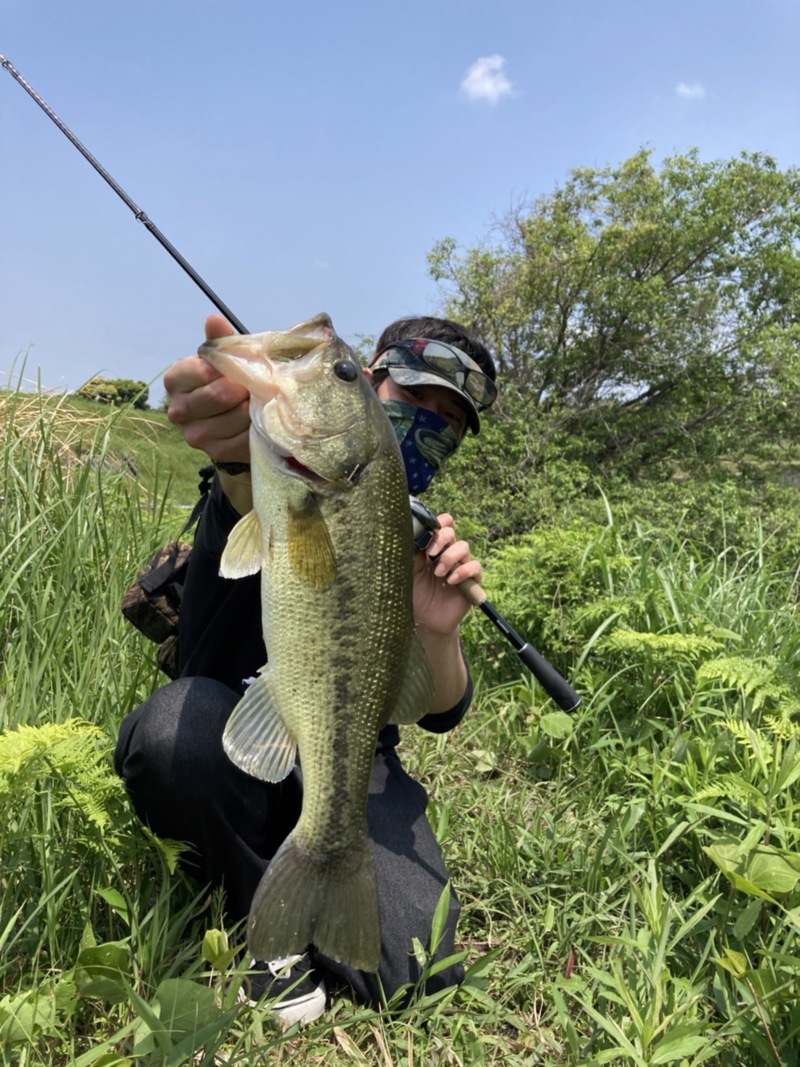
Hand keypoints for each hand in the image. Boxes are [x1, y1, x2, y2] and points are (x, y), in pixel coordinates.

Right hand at [164, 315, 250, 461]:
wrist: (235, 421)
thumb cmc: (229, 381)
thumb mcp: (225, 360)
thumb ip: (220, 342)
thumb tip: (214, 319)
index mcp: (175, 380)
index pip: (203, 369)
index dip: (229, 367)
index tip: (241, 367)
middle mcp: (178, 409)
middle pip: (219, 394)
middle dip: (245, 388)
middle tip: (256, 385)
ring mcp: (194, 434)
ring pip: (235, 417)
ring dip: (254, 408)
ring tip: (259, 402)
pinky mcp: (215, 452)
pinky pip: (244, 438)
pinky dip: (256, 428)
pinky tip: (258, 421)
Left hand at [412, 513, 481, 635]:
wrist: (425, 621)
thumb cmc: (415, 595)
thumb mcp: (409, 571)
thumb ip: (412, 552)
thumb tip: (412, 532)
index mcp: (433, 547)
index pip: (442, 525)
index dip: (439, 522)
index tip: (428, 531)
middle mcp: (448, 553)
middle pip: (452, 531)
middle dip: (441, 538)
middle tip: (431, 553)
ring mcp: (461, 566)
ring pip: (463, 547)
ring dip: (449, 557)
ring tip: (438, 573)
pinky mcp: (472, 581)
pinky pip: (474, 567)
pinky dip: (463, 571)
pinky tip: (451, 581)